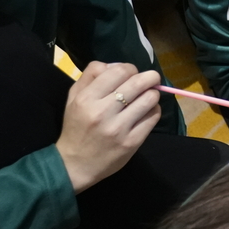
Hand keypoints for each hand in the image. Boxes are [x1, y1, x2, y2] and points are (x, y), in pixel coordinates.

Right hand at [55, 63, 162, 193]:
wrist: (75, 164)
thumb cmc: (76, 127)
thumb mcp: (74, 98)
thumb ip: (90, 76)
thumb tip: (116, 65)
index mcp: (86, 98)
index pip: (119, 71)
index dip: (131, 68)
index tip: (132, 73)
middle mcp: (102, 111)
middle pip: (138, 82)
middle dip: (150, 77)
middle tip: (151, 79)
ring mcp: (119, 128)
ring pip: (149, 99)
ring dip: (153, 94)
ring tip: (148, 96)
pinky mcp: (132, 142)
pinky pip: (153, 117)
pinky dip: (154, 110)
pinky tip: (147, 111)